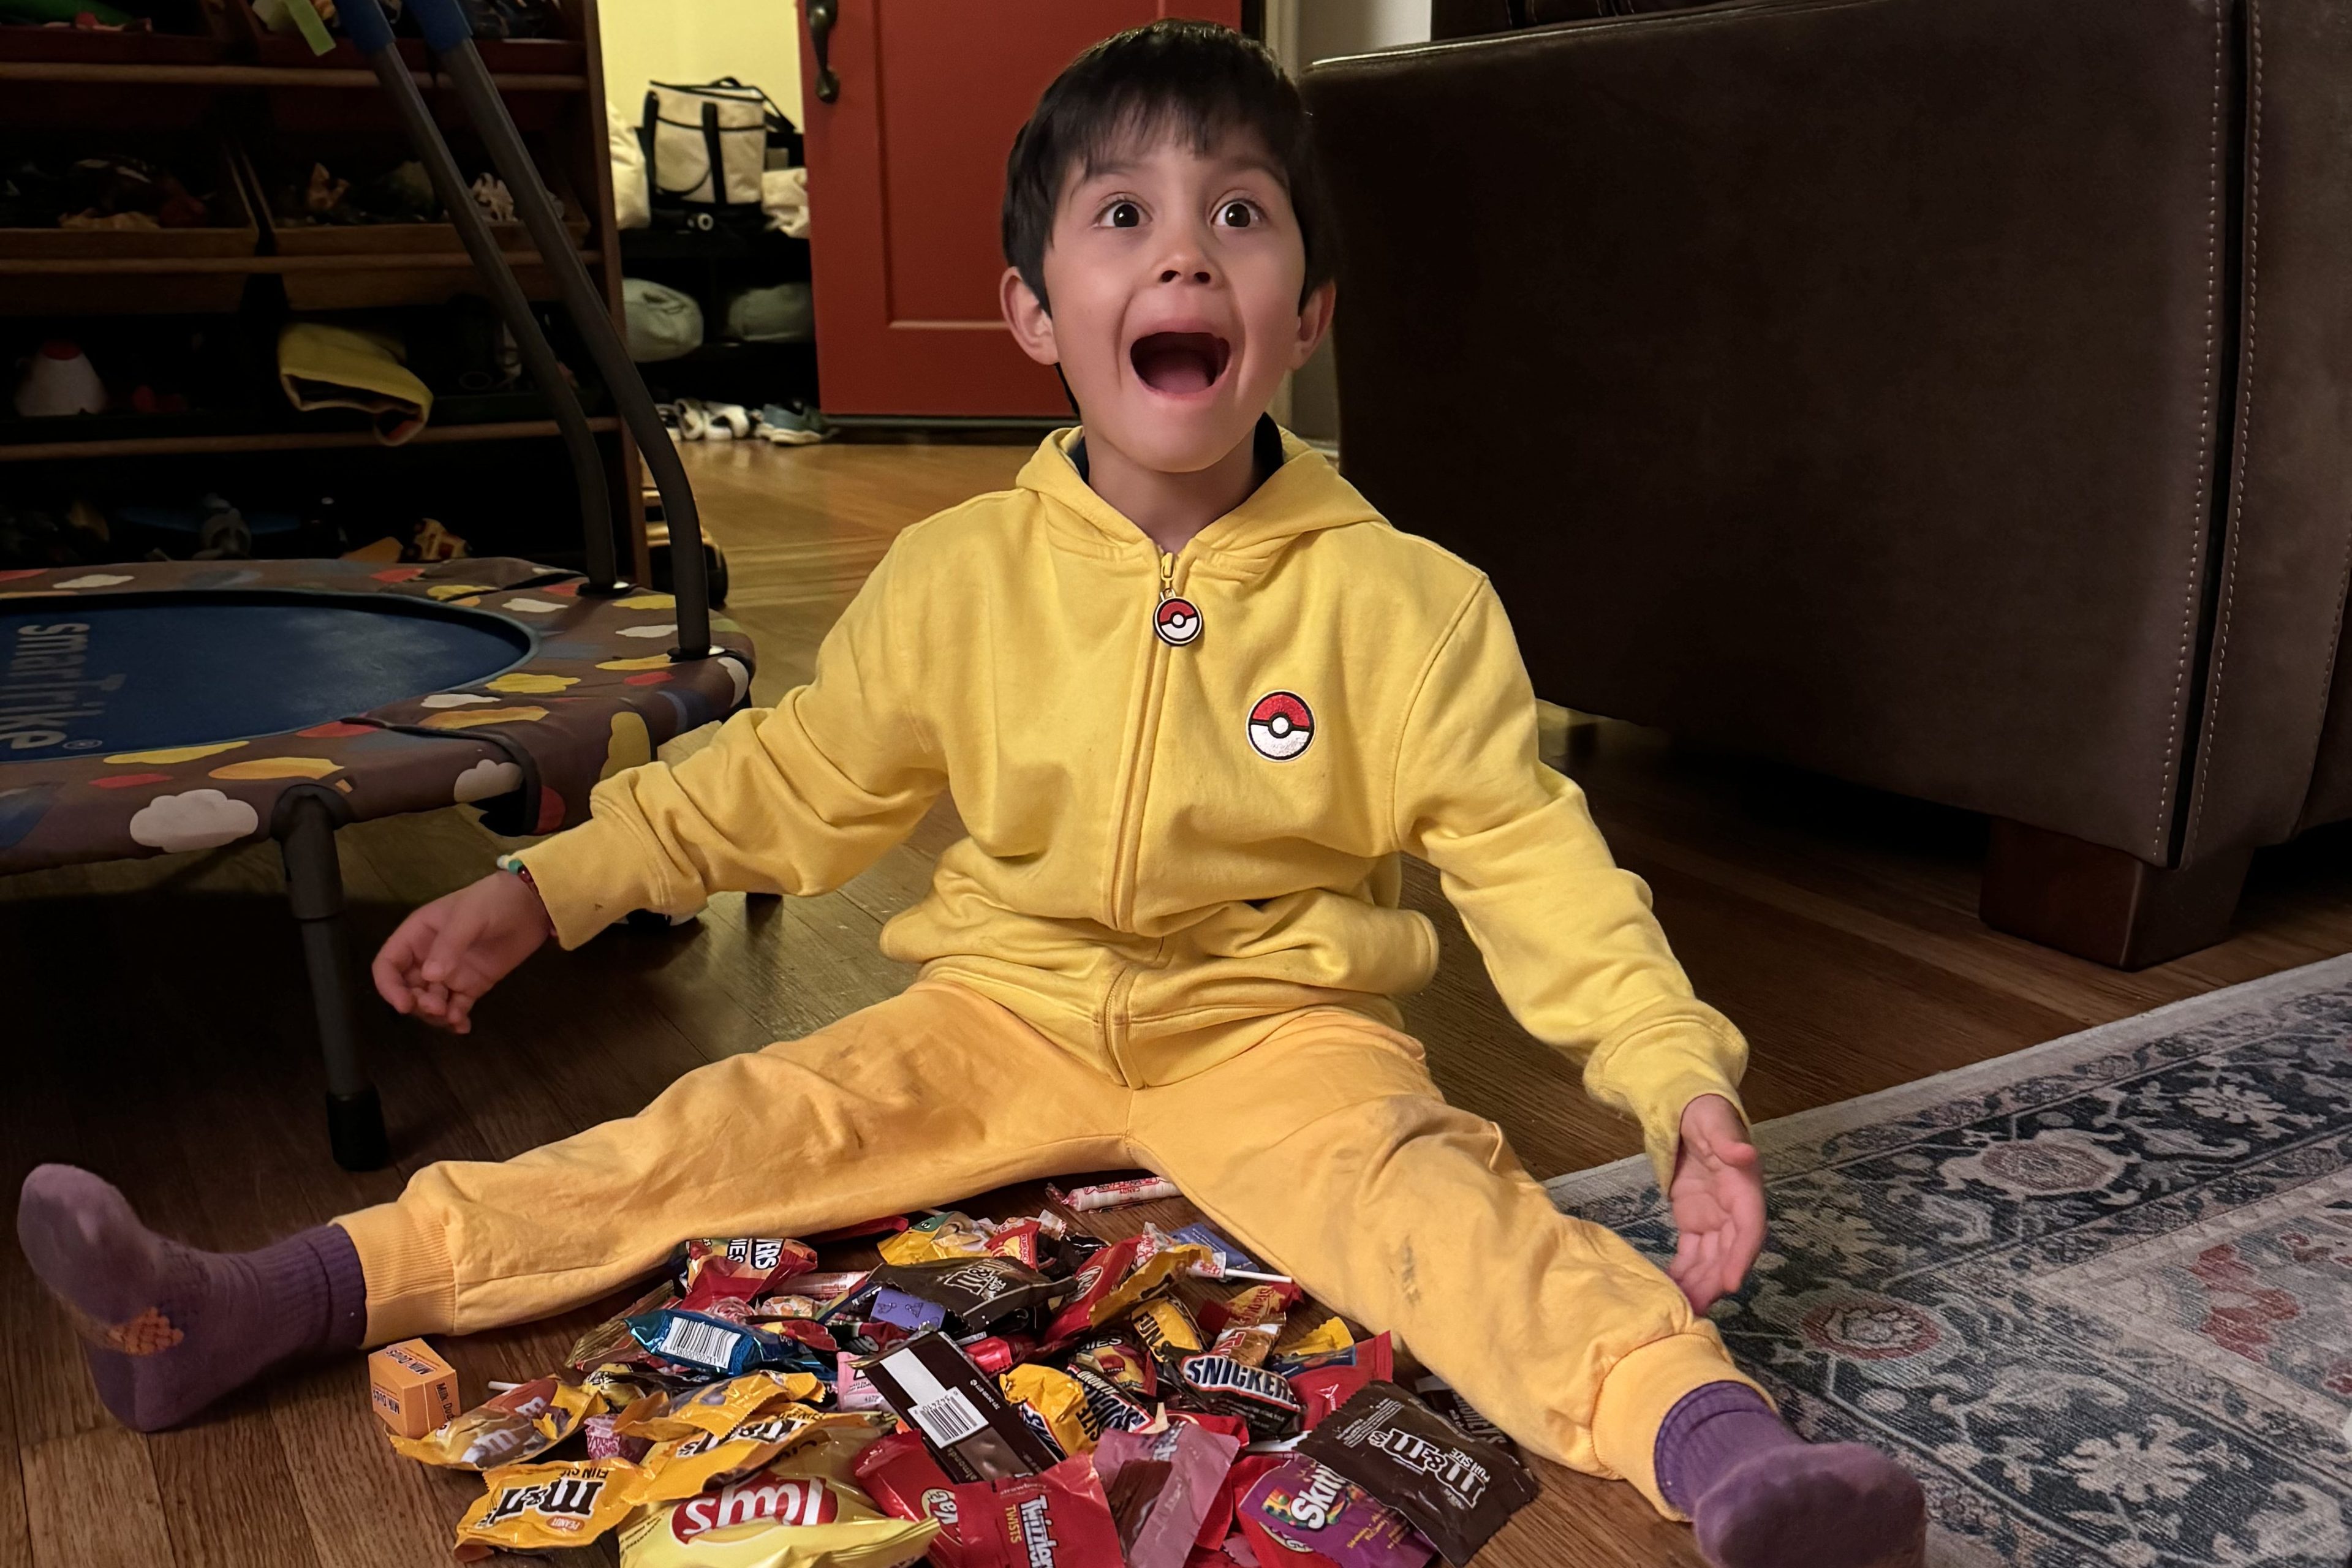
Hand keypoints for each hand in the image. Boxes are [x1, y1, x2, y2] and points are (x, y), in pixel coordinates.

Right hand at [370, 871, 552, 1033]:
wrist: (533, 905)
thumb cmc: (494, 901)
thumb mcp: (469, 917)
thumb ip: (449, 945)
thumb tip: (430, 977)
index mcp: (417, 935)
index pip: (388, 964)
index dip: (389, 986)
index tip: (404, 1004)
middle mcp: (428, 957)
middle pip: (407, 989)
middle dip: (417, 1004)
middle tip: (438, 1008)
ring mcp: (450, 973)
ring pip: (430, 1002)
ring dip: (436, 1015)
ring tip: (454, 1018)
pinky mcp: (472, 985)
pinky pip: (456, 1007)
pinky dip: (456, 1019)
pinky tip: (463, 1027)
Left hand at [1667, 1093, 1765, 1312]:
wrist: (1688, 1111)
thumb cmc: (1706, 1114)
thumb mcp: (1714, 1121)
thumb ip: (1727, 1139)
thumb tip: (1745, 1152)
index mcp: (1745, 1186)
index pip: (1750, 1226)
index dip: (1742, 1255)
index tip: (1730, 1282)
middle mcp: (1735, 1208)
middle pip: (1730, 1251)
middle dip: (1715, 1280)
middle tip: (1696, 1307)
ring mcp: (1715, 1218)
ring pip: (1711, 1258)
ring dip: (1700, 1283)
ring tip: (1682, 1308)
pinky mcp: (1696, 1222)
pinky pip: (1693, 1253)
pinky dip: (1684, 1272)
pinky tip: (1670, 1290)